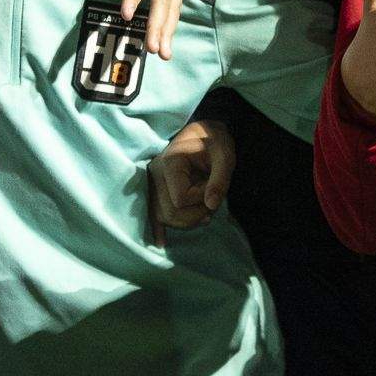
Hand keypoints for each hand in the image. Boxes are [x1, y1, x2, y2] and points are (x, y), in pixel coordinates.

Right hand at [147, 120, 234, 246]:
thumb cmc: (214, 141)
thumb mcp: (224, 153)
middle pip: (171, 213)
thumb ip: (220, 178)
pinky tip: (162, 242)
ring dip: (189, 218)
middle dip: (196, 213)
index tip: (212, 185)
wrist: (203, 133)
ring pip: (165, 218)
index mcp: (169, 162)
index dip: (201, 198)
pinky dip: (158, 230)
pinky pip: (151, 216)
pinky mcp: (154, 192)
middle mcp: (154, 175)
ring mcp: (152, 185)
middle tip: (211, 198)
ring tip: (203, 204)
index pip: (181, 199)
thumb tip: (210, 206)